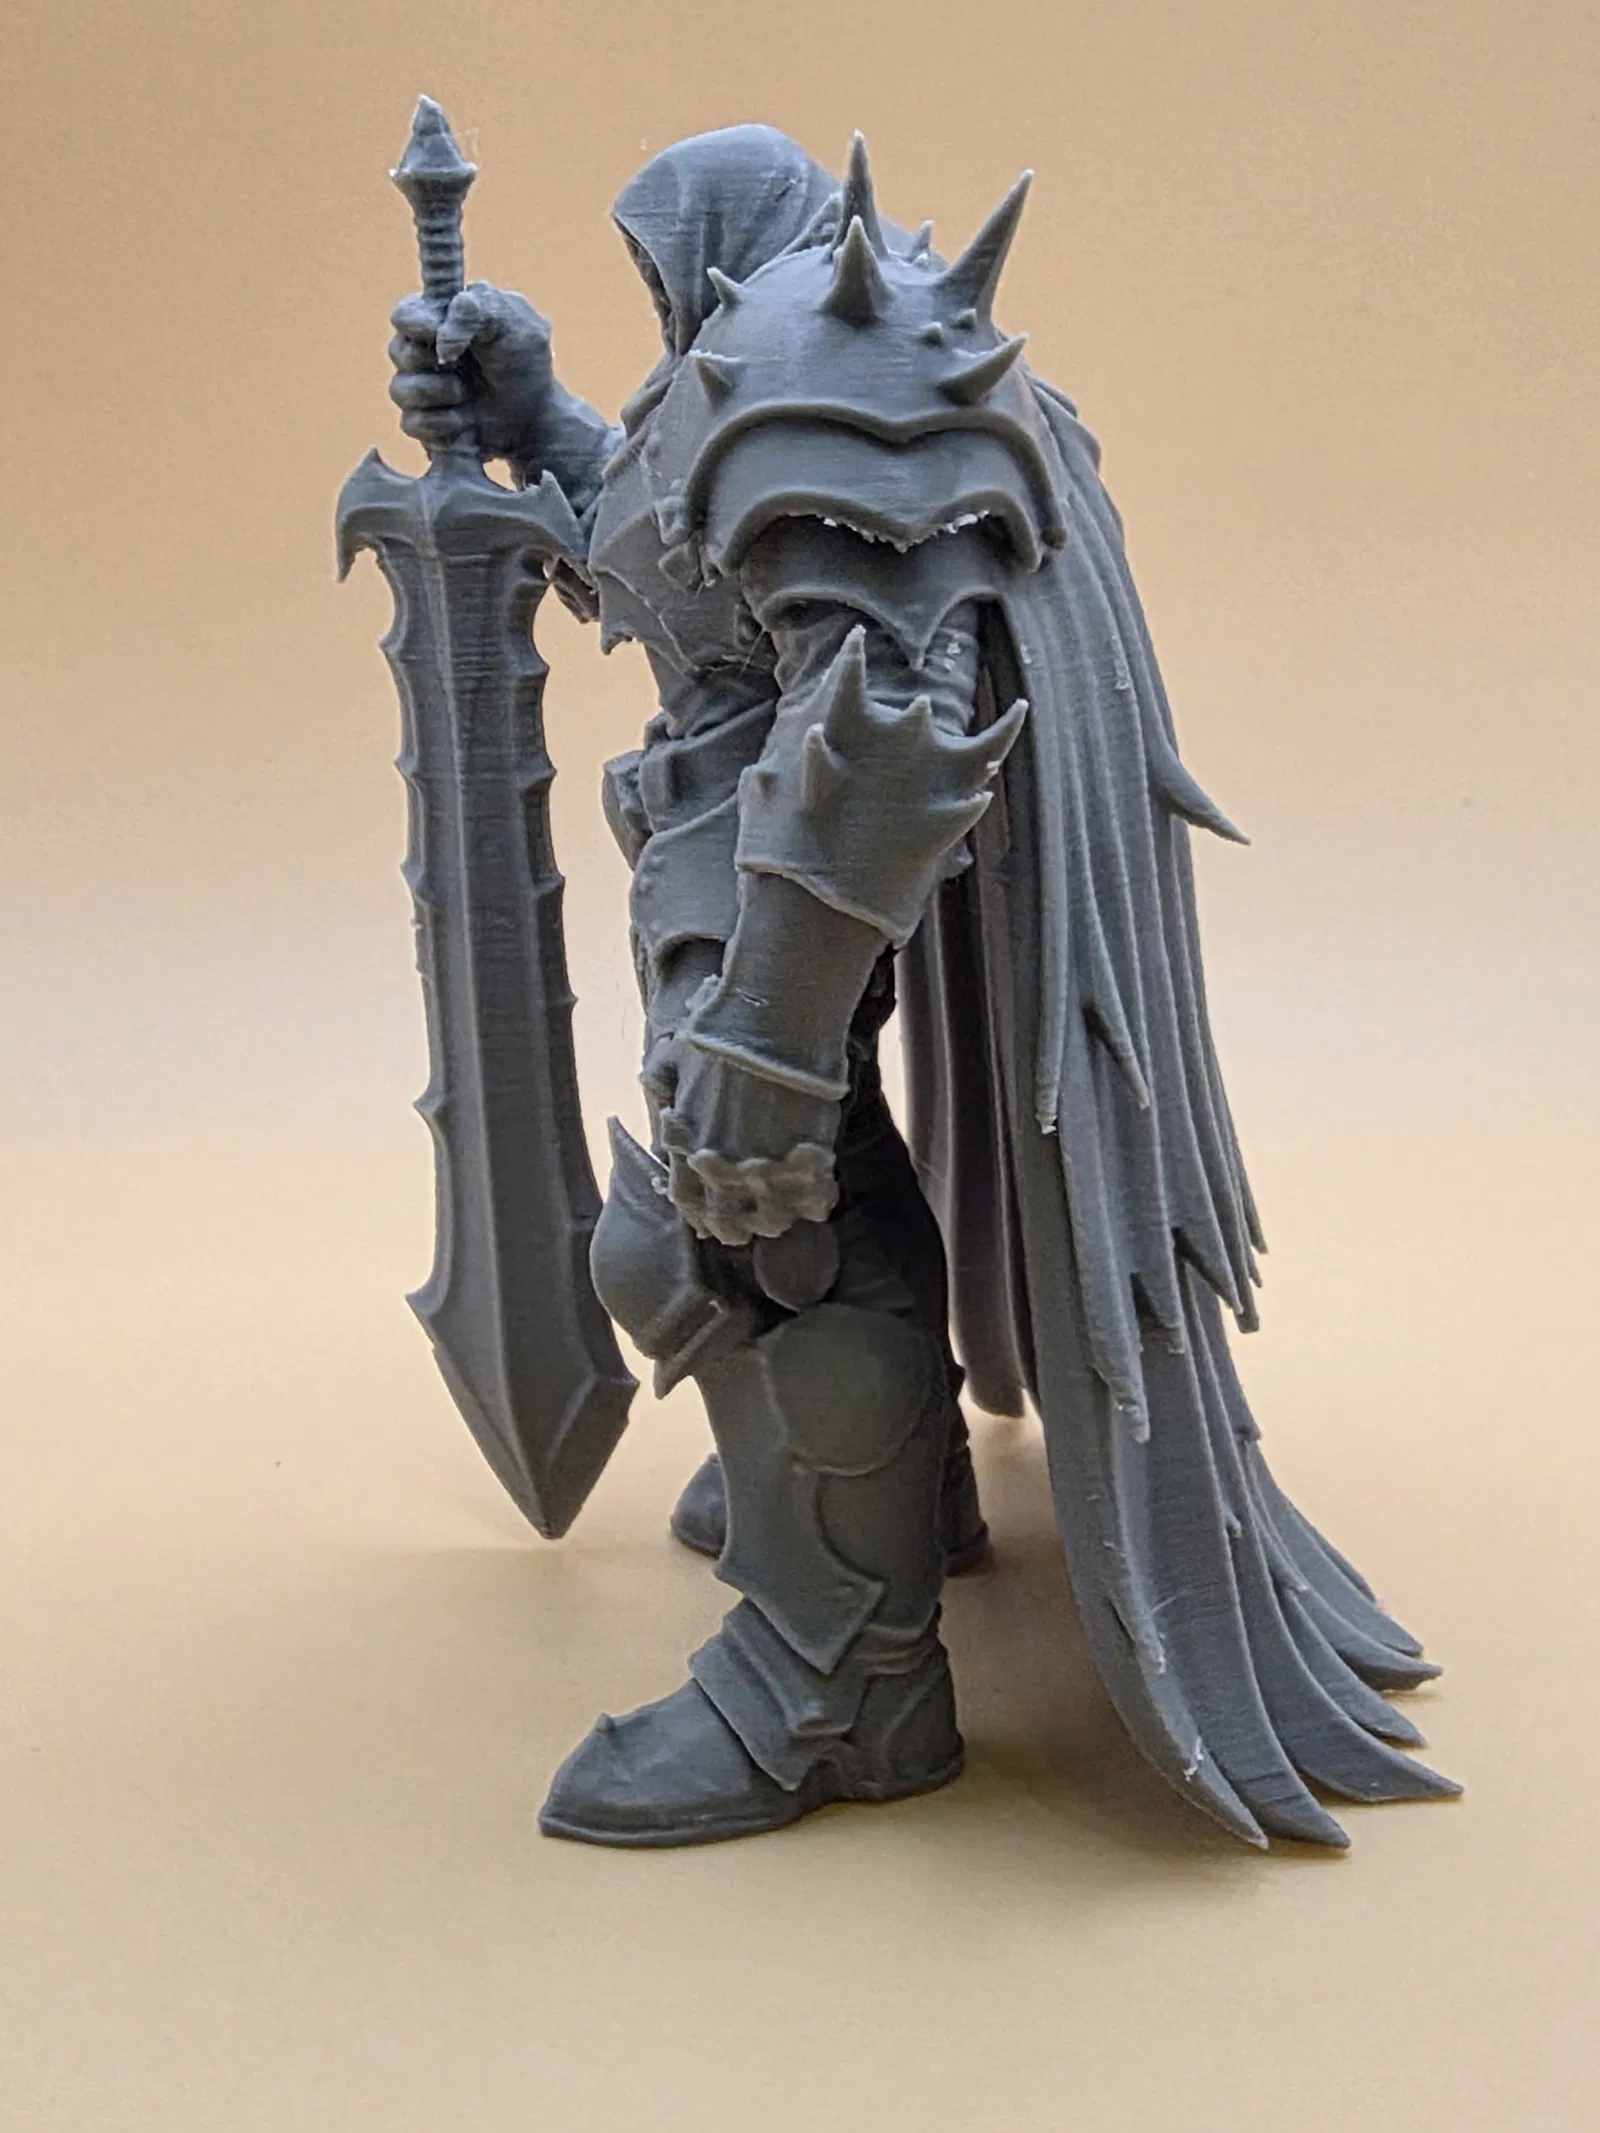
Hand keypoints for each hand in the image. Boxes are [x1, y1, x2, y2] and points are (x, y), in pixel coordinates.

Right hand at [388, 281, 555, 460]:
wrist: (534, 417)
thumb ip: (476, 311)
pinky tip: (466, 423)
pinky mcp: (422, 423)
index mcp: (437, 317)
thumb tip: (441, 336)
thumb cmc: (523, 362)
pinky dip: (444, 425)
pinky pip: (412, 423)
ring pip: (400, 390)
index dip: (415, 323)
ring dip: (440, 394)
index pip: (405, 315)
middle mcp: (421, 351)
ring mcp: (418, 388)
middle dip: (431, 361)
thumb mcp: (512, 322)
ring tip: (468, 395)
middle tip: (459, 365)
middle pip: (397, 352)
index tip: (435, 332)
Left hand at [657, 1042, 840, 1248]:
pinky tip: (820, 1189)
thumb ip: (665, 1084)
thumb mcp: (677, 1058)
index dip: (699, 1210)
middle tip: (751, 1221)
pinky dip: (816, 1200)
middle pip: (726, 1221)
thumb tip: (656, 1095)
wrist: (772, 1022)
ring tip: (789, 1208)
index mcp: (688, 1147)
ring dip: (778, 1217)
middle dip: (736, 1225)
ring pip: (771, 1220)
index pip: (686, 1199)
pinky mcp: (806, 1163)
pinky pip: (813, 1201)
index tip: (710, 1210)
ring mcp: (765, 1170)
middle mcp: (721, 1168)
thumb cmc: (721, 1034)